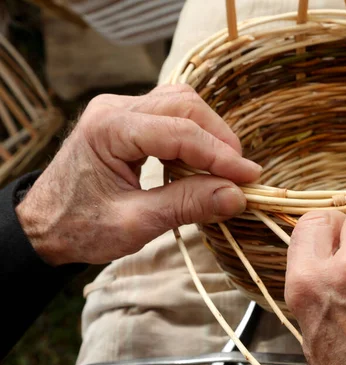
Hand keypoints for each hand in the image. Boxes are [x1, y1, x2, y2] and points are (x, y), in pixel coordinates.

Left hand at [16, 84, 260, 265]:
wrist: (43, 224)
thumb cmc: (79, 227)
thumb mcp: (134, 224)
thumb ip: (186, 205)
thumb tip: (236, 196)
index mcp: (109, 129)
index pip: (180, 132)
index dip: (221, 155)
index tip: (251, 178)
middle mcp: (115, 108)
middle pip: (184, 104)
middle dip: (219, 138)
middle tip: (240, 174)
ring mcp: (121, 109)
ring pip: (181, 103)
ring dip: (210, 133)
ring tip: (225, 168)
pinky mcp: (128, 119)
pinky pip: (172, 115)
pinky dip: (195, 135)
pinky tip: (203, 162)